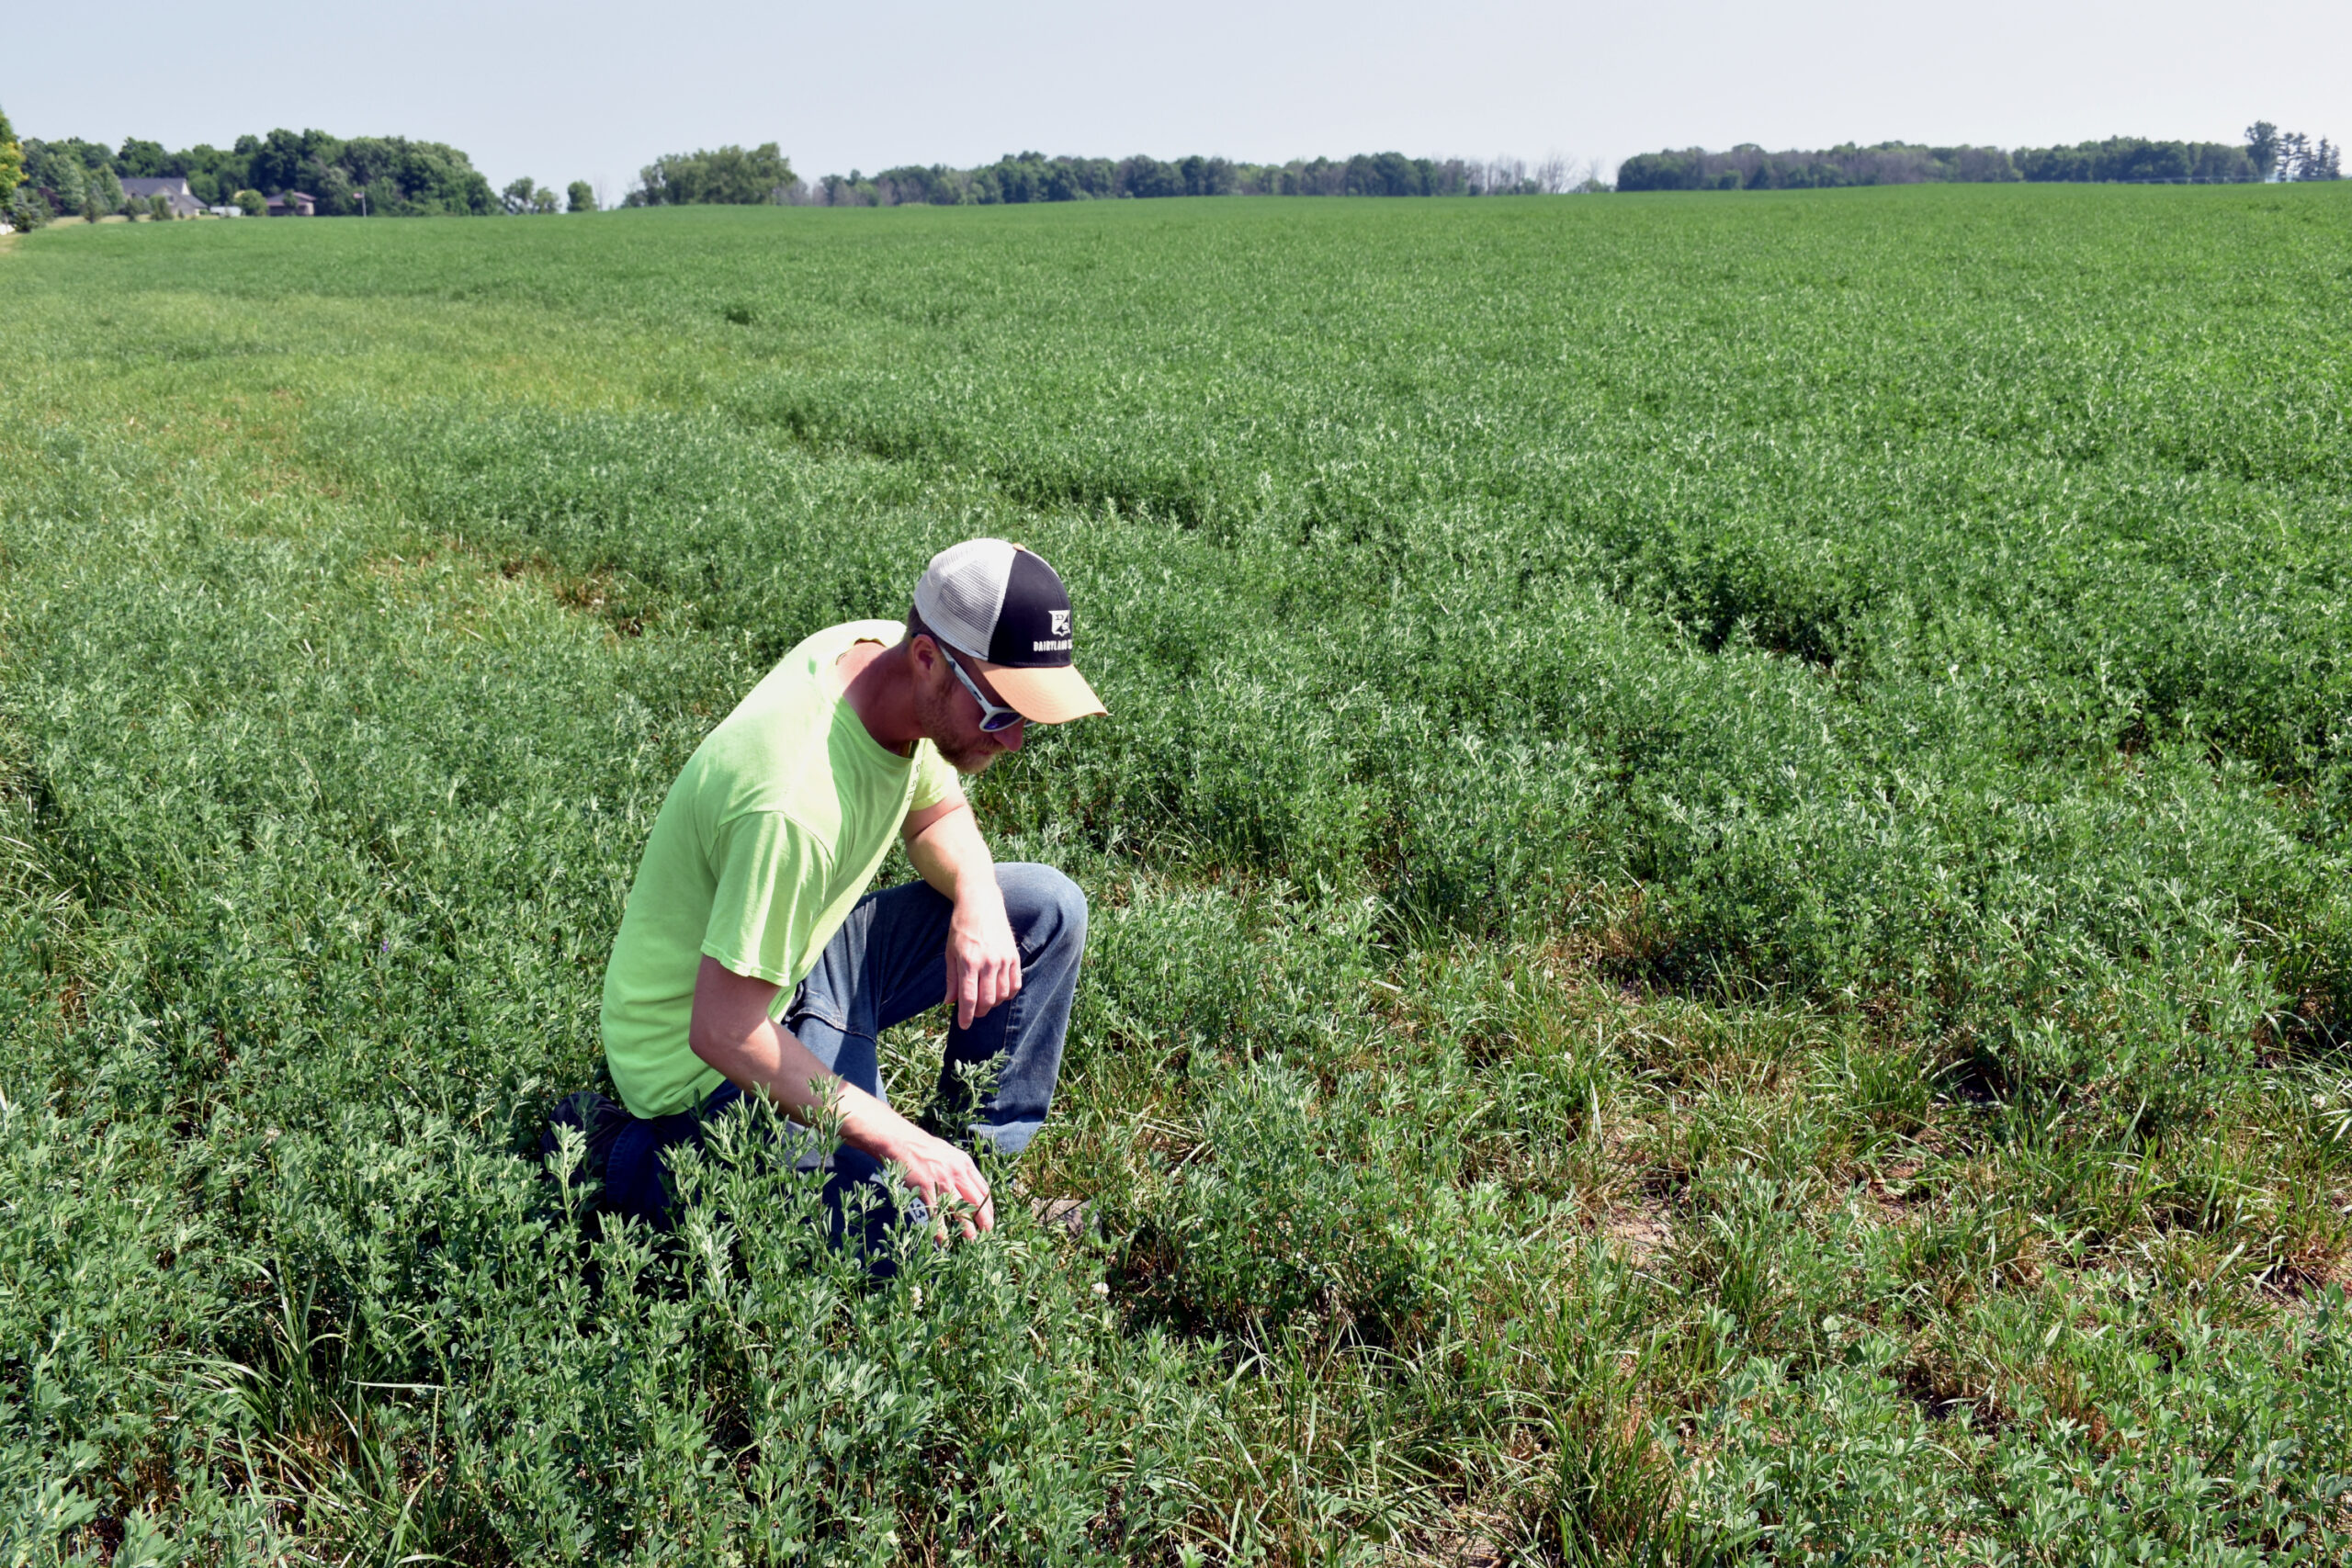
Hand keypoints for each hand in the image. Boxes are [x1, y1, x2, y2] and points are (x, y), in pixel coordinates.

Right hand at [882, 1124, 994, 1242]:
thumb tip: (968, 1186)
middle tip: (986, 1235)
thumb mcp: (949, 1154)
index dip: (989, 1207)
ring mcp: (942, 1182)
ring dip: (967, 1229)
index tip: (989, 1219)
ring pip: (961, 1210)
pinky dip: (941, 1231)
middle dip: (984, 1221)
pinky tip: (944, 1241)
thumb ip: (960, 1169)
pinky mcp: (926, 1189)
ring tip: (971, 1241)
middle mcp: (958, 1173)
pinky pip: (937, 1214)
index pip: (984, 1190)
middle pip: (977, 1202)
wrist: (902, 1142)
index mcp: (965, 1165)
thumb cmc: (925, 1148)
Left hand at [945, 884, 1020, 1029]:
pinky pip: (1015, 984)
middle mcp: (988, 962)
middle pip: (987, 1000)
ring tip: (985, 1002)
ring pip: (1002, 995)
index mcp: (968, 962)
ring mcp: (1003, 959)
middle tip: (973, 1013)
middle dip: (979, 1012)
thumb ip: (951, 979)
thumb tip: (949, 1002)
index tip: (964, 1026)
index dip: (966, 1016)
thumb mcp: (949, 952)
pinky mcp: (1014, 956)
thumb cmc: (961, 927)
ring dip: (993, 1004)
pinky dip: (1008, 994)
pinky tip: (999, 993)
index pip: (969, 998)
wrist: (981, 903)